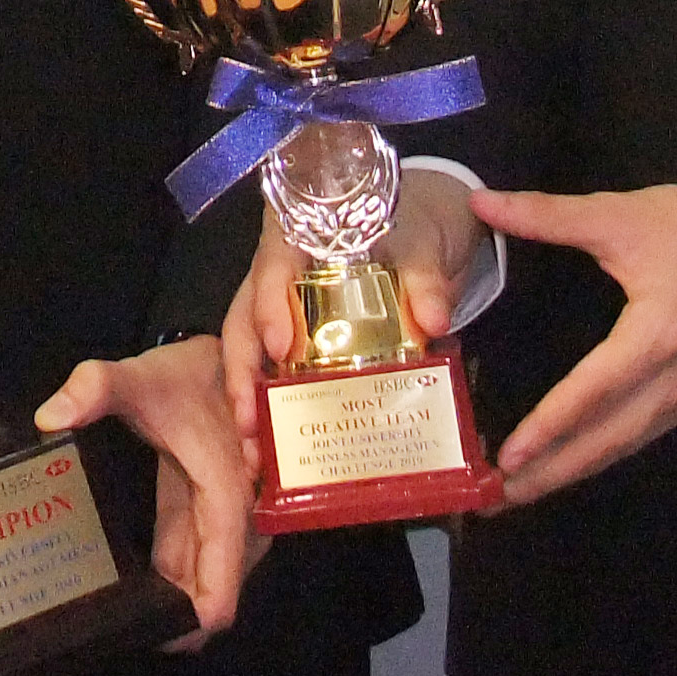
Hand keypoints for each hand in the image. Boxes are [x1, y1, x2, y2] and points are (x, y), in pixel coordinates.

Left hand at [37, 337, 263, 643]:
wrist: (223, 361)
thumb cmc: (184, 376)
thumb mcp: (139, 377)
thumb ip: (95, 387)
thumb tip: (48, 418)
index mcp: (227, 492)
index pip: (223, 576)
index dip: (198, 614)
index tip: (171, 633)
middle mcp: (240, 518)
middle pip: (215, 593)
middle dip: (180, 619)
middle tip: (125, 631)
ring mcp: (230, 524)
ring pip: (208, 584)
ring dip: (177, 605)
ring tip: (124, 619)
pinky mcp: (215, 521)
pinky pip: (200, 567)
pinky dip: (176, 585)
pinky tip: (137, 595)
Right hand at [224, 167, 480, 446]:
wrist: (430, 228)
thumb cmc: (415, 222)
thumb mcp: (425, 240)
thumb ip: (426, 275)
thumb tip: (434, 318)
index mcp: (301, 231)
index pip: (273, 262)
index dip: (270, 305)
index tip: (282, 350)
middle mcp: (280, 270)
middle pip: (244, 317)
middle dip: (242, 372)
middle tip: (248, 423)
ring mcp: (286, 307)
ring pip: (252, 349)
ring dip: (250, 400)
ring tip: (255, 452)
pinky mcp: (303, 338)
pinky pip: (278, 370)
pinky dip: (275, 407)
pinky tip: (276, 449)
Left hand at [468, 183, 676, 501]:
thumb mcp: (620, 214)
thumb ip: (547, 215)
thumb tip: (482, 203)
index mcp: (658, 336)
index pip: (591, 393)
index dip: (547, 428)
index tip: (506, 458)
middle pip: (608, 439)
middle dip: (552, 471)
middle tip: (497, 498)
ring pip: (627, 443)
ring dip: (575, 468)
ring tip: (524, 489)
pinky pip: (645, 432)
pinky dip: (605, 451)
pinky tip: (576, 460)